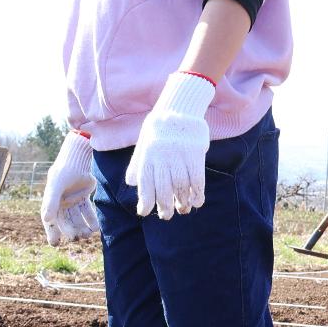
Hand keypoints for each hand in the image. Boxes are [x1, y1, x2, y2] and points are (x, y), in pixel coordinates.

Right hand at [40, 131, 97, 245]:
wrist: (77, 159)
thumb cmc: (63, 171)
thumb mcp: (56, 186)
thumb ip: (51, 202)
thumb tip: (46, 220)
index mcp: (50, 203)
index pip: (50, 222)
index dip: (52, 233)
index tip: (55, 244)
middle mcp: (61, 203)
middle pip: (65, 222)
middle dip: (70, 231)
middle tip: (76, 238)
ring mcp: (72, 201)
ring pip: (77, 219)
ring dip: (81, 227)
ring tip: (87, 235)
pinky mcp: (83, 198)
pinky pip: (87, 212)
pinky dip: (91, 220)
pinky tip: (95, 228)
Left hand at [134, 72, 215, 219]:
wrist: (179, 110)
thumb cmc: (159, 129)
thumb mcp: (143, 143)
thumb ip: (137, 163)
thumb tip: (130, 183)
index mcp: (148, 156)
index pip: (145, 183)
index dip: (144, 200)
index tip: (144, 212)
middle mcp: (162, 158)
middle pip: (163, 188)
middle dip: (164, 206)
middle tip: (165, 216)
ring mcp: (179, 156)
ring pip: (180, 186)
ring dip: (182, 201)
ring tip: (182, 209)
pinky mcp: (195, 154)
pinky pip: (197, 178)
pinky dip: (198, 193)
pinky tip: (197, 201)